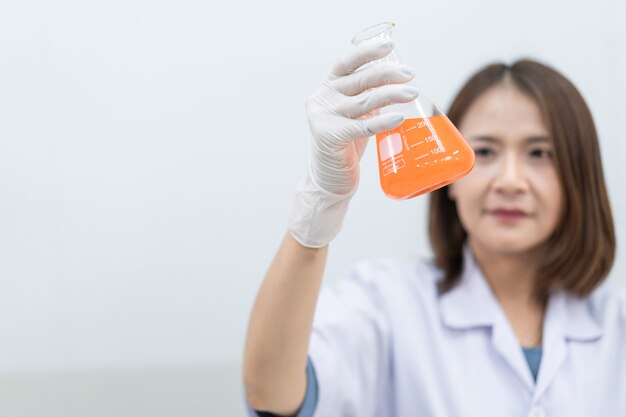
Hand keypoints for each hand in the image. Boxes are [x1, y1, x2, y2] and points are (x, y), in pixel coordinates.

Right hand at [288, 39, 417, 247]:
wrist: (330, 181)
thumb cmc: (346, 146)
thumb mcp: (355, 115)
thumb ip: (368, 97)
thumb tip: (401, 79)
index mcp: (327, 89)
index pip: (346, 63)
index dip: (366, 52)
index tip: (390, 46)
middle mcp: (322, 99)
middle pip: (359, 80)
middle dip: (388, 74)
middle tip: (411, 75)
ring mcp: (323, 118)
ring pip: (365, 101)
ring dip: (392, 94)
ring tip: (414, 92)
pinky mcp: (329, 137)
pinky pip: (362, 126)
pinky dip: (383, 121)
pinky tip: (399, 118)